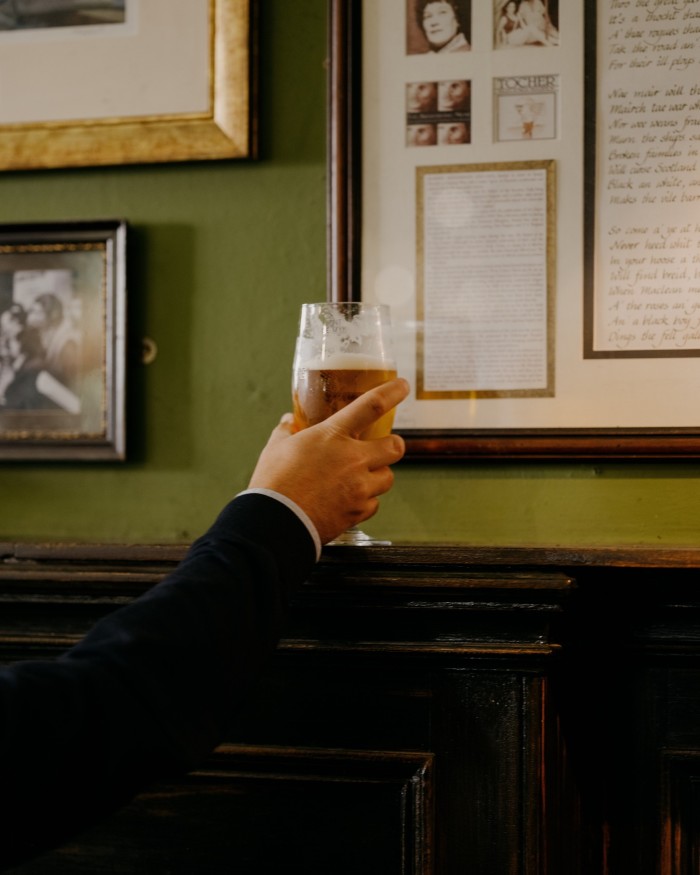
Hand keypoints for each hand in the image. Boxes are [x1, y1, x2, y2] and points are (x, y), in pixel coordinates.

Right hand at [249, 378, 408, 543]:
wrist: (276, 522)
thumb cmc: (273, 482)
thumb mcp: (276, 448)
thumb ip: (286, 431)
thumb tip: (288, 422)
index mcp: (333, 435)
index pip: (372, 405)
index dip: (392, 392)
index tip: (403, 386)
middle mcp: (353, 459)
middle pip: (395, 446)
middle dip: (393, 445)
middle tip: (383, 447)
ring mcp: (359, 487)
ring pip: (388, 478)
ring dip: (378, 476)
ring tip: (360, 478)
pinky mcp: (358, 512)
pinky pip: (374, 504)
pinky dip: (365, 502)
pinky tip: (349, 501)